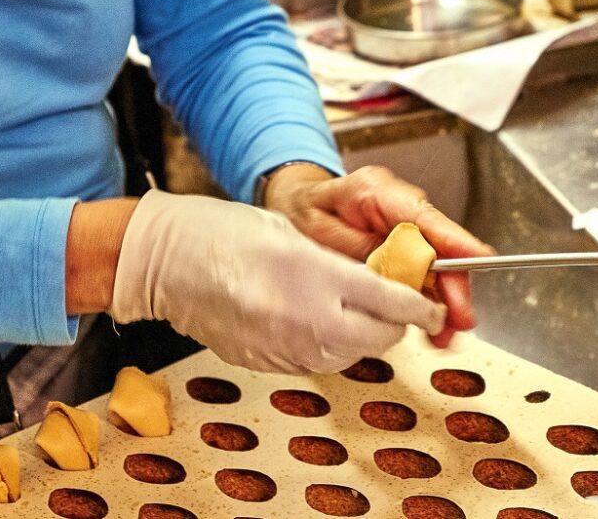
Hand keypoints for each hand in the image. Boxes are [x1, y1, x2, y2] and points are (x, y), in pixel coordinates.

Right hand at [109, 190, 445, 373]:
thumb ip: (340, 262)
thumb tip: (382, 285)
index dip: (419, 305)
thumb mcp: (291, 232)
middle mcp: (301, 319)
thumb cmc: (222, 234)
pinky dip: (330, 347)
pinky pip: (318, 362)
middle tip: (394, 304)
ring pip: (351, 355)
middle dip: (395, 323)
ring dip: (364, 336)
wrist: (164, 264)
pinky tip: (316, 322)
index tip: (433, 304)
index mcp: (311, 276)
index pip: (388, 300)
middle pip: (378, 338)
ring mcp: (283, 348)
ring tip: (351, 309)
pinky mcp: (267, 364)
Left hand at [263, 165, 494, 346]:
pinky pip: (422, 273)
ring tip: (443, 334)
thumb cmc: (305, 211)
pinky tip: (431, 325)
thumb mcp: (321, 230)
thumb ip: (360, 249)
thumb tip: (396, 269)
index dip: (457, 241)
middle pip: (440, 248)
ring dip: (442, 301)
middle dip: (454, 288)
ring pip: (436, 265)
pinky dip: (427, 300)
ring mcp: (403, 227)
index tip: (482, 258)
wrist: (295, 204)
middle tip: (460, 320)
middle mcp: (399, 208)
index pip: (428, 219)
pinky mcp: (402, 245)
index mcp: (380, 194)